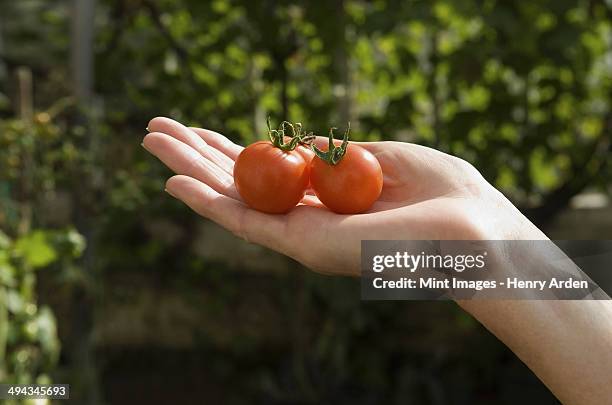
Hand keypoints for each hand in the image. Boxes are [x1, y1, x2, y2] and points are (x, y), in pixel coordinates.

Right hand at [142, 117, 545, 275]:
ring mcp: (299, 234)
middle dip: (196, 154)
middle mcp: (305, 218)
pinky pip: (244, 223)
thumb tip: (299, 144)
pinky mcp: (301, 246)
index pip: (266, 171)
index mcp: (325, 198)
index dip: (231, 149)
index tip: (202, 131)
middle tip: (155, 129)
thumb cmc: (442, 193)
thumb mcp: (382, 156)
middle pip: (238, 183)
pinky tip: (173, 181)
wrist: (472, 231)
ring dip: (186, 170)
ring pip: (229, 200)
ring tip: (148, 140)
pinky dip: (206, 202)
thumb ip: (335, 152)